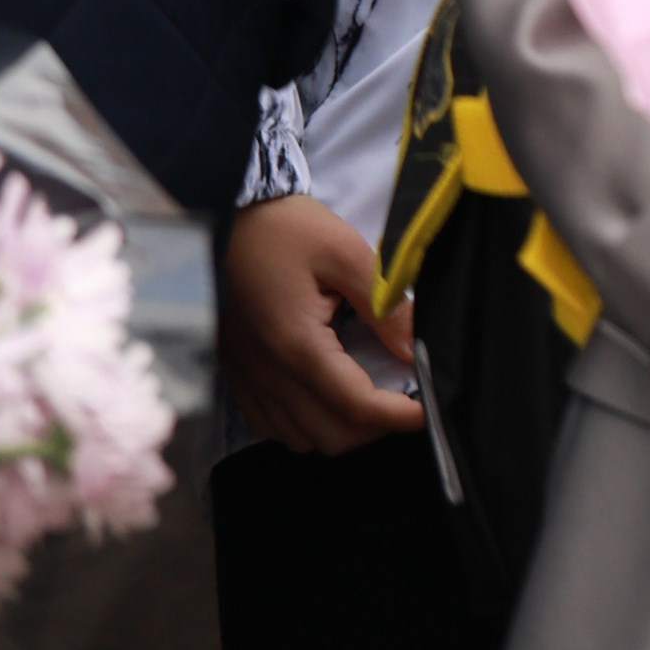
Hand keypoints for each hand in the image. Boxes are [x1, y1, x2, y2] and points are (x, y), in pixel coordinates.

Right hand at [220, 193, 421, 453]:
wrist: (222, 209)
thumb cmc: (283, 227)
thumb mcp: (343, 251)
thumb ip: (383, 304)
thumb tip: (417, 348)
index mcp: (297, 345)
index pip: (357, 406)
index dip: (399, 416)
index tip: (426, 409)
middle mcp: (269, 373)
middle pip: (332, 436)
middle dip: (375, 426)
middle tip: (398, 397)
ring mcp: (248, 378)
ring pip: (301, 439)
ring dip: (339, 429)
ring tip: (361, 396)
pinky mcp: (235, 374)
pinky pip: (271, 426)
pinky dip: (302, 424)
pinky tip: (318, 395)